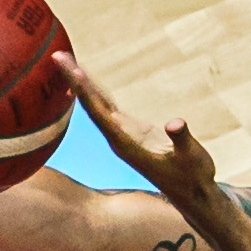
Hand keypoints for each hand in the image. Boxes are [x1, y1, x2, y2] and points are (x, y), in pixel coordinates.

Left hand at [57, 52, 223, 216]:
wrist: (191, 196)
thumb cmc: (193, 177)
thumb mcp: (193, 157)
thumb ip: (182, 139)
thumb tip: (174, 123)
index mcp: (128, 144)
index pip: (101, 114)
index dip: (87, 93)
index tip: (73, 72)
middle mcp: (119, 139)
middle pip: (91, 106)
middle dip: (74, 80)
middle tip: (56, 55)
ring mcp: (122, 135)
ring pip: (96, 105)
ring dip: (80, 83)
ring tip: (64, 60)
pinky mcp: (130, 132)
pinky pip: (106, 107)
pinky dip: (94, 91)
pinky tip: (83, 80)